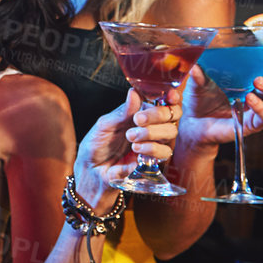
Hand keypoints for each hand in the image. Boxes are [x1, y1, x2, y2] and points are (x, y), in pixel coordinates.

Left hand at [76, 89, 180, 206]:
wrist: (91, 170)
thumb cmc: (96, 145)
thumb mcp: (105, 125)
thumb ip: (123, 112)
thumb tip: (134, 92)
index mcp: (139, 113)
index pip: (162, 101)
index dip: (171, 97)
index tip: (169, 95)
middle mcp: (150, 126)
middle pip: (172, 115)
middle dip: (158, 115)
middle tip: (138, 119)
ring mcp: (153, 143)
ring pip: (170, 133)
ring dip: (152, 132)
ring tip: (131, 136)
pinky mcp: (154, 160)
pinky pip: (164, 152)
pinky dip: (151, 148)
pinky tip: (136, 149)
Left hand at [178, 64, 262, 152]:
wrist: (194, 124)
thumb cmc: (201, 100)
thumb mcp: (198, 85)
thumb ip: (198, 76)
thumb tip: (195, 65)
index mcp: (249, 78)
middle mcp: (258, 92)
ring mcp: (257, 108)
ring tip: (257, 82)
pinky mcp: (253, 124)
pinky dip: (261, 108)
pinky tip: (250, 99)